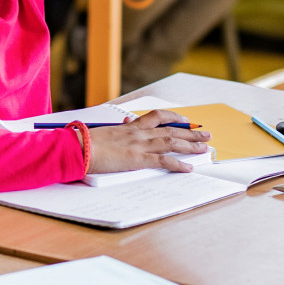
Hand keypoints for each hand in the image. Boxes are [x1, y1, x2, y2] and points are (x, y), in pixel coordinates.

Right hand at [87, 113, 210, 174]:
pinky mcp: (138, 159)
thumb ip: (117, 131)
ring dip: (191, 145)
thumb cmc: (86, 141)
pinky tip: (189, 167)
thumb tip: (123, 126)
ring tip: (204, 147)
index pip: (158, 117)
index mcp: (131, 127)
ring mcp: (140, 145)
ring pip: (172, 142)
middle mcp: (139, 133)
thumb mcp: (105, 133)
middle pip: (171, 129)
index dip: (174, 117)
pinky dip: (178, 164)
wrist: (79, 147)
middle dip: (190, 132)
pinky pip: (163, 161)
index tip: (185, 119)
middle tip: (205, 134)